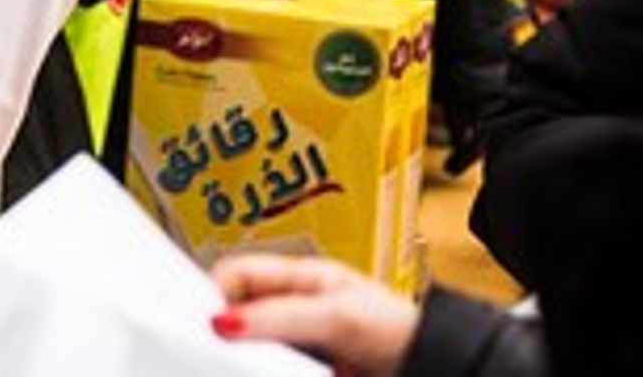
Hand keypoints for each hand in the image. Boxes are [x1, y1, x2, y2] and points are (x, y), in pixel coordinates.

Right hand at [209, 252, 417, 376]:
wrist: (436, 370)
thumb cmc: (401, 330)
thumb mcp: (336, 316)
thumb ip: (279, 316)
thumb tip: (223, 321)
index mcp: (300, 277)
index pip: (237, 275)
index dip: (216, 294)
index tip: (206, 324)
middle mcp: (295, 309)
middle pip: (239, 315)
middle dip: (228, 334)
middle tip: (215, 353)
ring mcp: (300, 344)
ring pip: (251, 351)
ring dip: (246, 361)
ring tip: (241, 369)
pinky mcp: (305, 372)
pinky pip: (269, 372)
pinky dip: (262, 375)